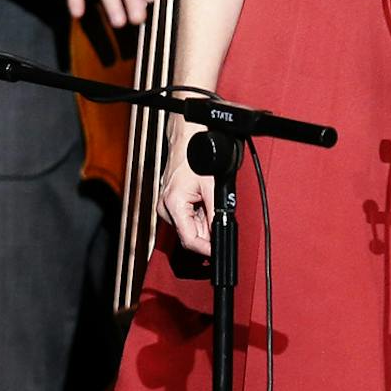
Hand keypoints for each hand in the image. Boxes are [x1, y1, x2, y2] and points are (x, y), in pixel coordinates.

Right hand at [157, 119, 215, 255]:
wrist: (186, 140)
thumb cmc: (195, 158)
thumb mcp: (212, 186)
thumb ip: (216, 211)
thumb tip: (221, 231)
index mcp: (173, 206)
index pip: (189, 240)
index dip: (206, 249)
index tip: (218, 251)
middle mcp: (166, 209)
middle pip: (190, 234)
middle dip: (208, 235)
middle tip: (225, 226)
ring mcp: (167, 206)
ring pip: (190, 226)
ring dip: (205, 224)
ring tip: (215, 207)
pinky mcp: (171, 202)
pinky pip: (187, 217)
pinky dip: (200, 216)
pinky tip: (207, 204)